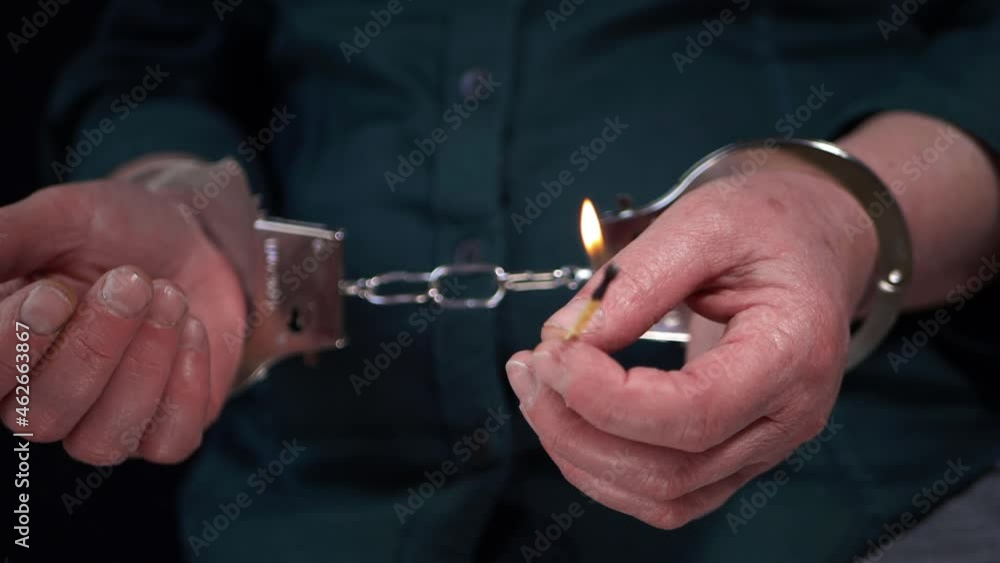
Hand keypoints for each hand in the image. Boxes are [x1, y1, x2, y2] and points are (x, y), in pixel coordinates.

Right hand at [0, 176, 246, 463]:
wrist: (193, 239)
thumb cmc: (113, 231)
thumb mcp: (58, 217)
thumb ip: (5, 239)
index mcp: (2, 352)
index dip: (15, 345)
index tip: (54, 292)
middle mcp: (42, 401)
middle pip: (43, 418)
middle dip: (94, 348)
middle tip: (132, 282)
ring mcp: (104, 424)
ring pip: (103, 441)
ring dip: (145, 364)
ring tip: (170, 296)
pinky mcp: (165, 433)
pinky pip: (169, 442)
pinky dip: (187, 387)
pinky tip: (193, 330)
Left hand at [506, 169, 876, 528]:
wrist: (811, 241)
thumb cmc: (767, 224)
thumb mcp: (702, 224)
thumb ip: (633, 282)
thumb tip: (563, 339)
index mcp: (794, 352)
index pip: (694, 412)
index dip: (607, 397)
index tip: (552, 353)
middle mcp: (787, 417)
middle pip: (671, 469)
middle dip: (579, 428)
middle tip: (530, 368)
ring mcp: (763, 446)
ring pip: (663, 495)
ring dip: (581, 454)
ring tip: (536, 390)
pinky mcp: (733, 453)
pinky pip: (665, 493)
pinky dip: (603, 468)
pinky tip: (567, 419)